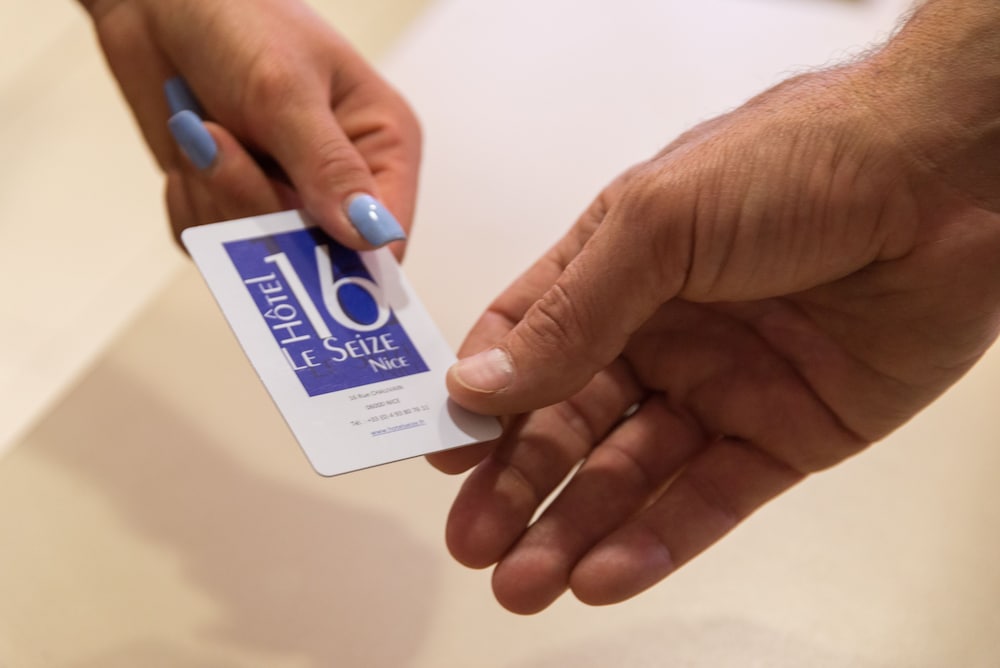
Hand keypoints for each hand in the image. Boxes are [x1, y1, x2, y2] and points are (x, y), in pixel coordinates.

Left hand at [81, 0, 419, 252]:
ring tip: (201, 130)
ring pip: (257, 252)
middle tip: (219, 143)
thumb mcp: (286, 91)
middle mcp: (341, 180)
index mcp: (382, 147)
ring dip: (215, 197)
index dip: (350, 262)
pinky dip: (190, 202)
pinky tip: (190, 150)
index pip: (387, 237)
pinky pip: (213, 244)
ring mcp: (286, 195)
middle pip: (316, 255)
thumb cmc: (240, 18)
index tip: (302, 260)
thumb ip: (328, 168)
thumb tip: (374, 237)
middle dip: (257, 209)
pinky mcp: (235, 202)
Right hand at [430, 9, 999, 612]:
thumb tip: (473, 383)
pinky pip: (707, 498)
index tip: (441, 456)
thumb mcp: (658, 226)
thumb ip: (568, 314)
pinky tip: (602, 573)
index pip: (525, 344)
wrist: (946, 180)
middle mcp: (659, 333)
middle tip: (474, 545)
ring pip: (628, 474)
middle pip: (568, 424)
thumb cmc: (794, 164)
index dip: (480, 401)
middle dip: (517, 486)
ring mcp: (718, 387)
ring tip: (522, 583)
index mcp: (615, 268)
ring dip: (572, 530)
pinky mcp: (783, 435)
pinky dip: (654, 540)